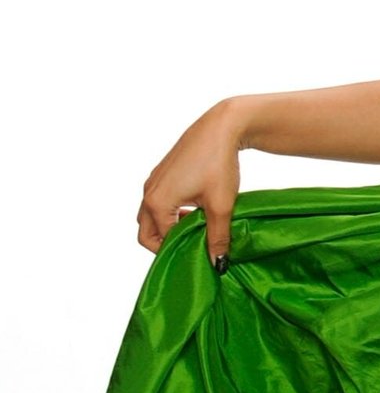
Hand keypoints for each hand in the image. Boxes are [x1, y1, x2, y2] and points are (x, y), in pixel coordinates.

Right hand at [137, 101, 243, 265]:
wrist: (220, 128)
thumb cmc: (218, 164)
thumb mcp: (221, 206)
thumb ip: (217, 238)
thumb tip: (218, 264)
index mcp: (157, 203)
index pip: (159, 242)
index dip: (179, 252)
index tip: (202, 256)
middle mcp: (148, 193)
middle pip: (146, 232)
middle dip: (167, 244)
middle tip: (193, 246)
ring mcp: (153, 182)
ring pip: (151, 217)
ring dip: (170, 228)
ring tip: (197, 228)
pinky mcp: (161, 175)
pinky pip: (158, 203)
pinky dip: (171, 214)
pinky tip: (195, 212)